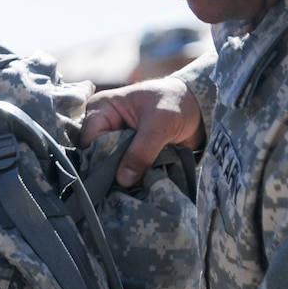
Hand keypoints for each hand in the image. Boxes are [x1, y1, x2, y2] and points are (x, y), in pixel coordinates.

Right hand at [79, 77, 205, 187]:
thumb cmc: (176, 102)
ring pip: (107, 164)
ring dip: (121, 175)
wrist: (198, 106)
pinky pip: (120, 169)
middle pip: (95, 154)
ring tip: (133, 186)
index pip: (90, 139)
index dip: (100, 157)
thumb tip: (123, 180)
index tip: (116, 174)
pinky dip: (129, 177)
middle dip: (111, 170)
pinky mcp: (124, 152)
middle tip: (125, 184)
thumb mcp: (160, 124)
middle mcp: (101, 124)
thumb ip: (141, 151)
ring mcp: (112, 139)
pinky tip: (137, 184)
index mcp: (101, 108)